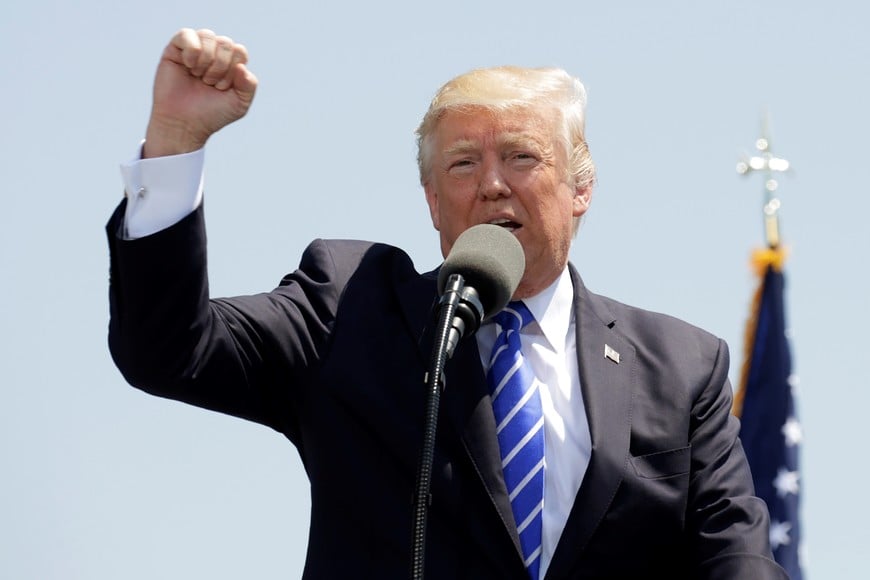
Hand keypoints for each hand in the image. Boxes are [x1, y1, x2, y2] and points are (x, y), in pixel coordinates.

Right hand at [143, 28, 257, 157]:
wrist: (184, 124)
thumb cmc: (211, 114)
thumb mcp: (239, 103)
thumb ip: (249, 85)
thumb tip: (242, 66)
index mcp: (229, 64)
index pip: (239, 51)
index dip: (233, 69)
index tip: (222, 87)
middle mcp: (212, 54)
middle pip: (225, 43)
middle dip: (220, 66)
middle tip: (210, 83)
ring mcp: (194, 50)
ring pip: (208, 35)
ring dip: (207, 60)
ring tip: (199, 76)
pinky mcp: (174, 50)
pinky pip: (186, 34)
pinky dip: (192, 50)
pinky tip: (189, 65)